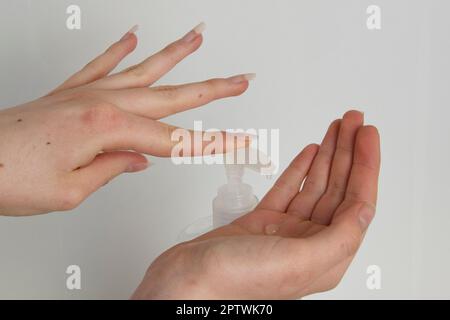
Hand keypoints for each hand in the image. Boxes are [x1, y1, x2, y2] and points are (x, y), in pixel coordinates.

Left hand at [0, 23, 252, 215]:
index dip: (214, 143)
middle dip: (213, 89)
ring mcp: (86, 92)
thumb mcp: (72, 190)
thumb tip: (138, 159)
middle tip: (241, 79)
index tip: (242, 142)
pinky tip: (133, 36)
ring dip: (175, 54)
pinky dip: (119, 50)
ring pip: (143, 70)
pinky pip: (101, 64)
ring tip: (197, 39)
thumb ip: (113, 169)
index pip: (176, 140)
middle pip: (171, 95)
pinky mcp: (70, 92)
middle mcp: (102, 102)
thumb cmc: (9, 177)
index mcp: (109, 127)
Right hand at [132, 111, 380, 298]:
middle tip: (356, 121)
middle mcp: (307, 244)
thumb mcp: (295, 263)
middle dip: (348, 152)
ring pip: (314, 185)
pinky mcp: (262, 222)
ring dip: (328, 155)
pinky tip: (312, 153)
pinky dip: (301, 169)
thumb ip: (336, 238)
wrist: (186, 280)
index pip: (355, 204)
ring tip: (339, 128)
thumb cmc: (233, 282)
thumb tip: (365, 210)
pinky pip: (289, 189)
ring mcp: (284, 231)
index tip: (368, 136)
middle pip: (337, 190)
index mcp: (324, 258)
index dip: (365, 166)